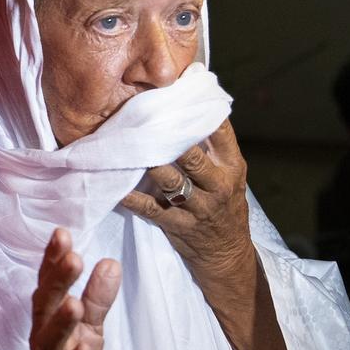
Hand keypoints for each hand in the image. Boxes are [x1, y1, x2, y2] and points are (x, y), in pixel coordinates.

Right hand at [18, 228, 120, 349]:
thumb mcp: (89, 326)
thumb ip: (97, 296)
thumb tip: (111, 262)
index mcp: (50, 316)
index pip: (48, 283)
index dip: (52, 259)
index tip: (61, 233)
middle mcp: (44, 336)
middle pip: (44, 305)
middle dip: (56, 280)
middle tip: (71, 256)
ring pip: (49, 341)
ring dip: (61, 321)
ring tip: (74, 303)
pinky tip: (85, 349)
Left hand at [121, 118, 253, 286]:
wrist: (228, 256)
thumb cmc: (226, 205)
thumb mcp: (230, 175)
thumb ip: (214, 147)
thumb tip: (191, 106)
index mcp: (232, 166)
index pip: (219, 131)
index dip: (197, 110)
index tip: (175, 93)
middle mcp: (219, 185)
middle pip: (191, 156)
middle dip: (166, 138)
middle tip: (143, 118)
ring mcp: (199, 208)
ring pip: (171, 180)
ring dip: (148, 163)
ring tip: (128, 145)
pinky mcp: (178, 226)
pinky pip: (151, 208)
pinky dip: (131, 197)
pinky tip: (117, 185)